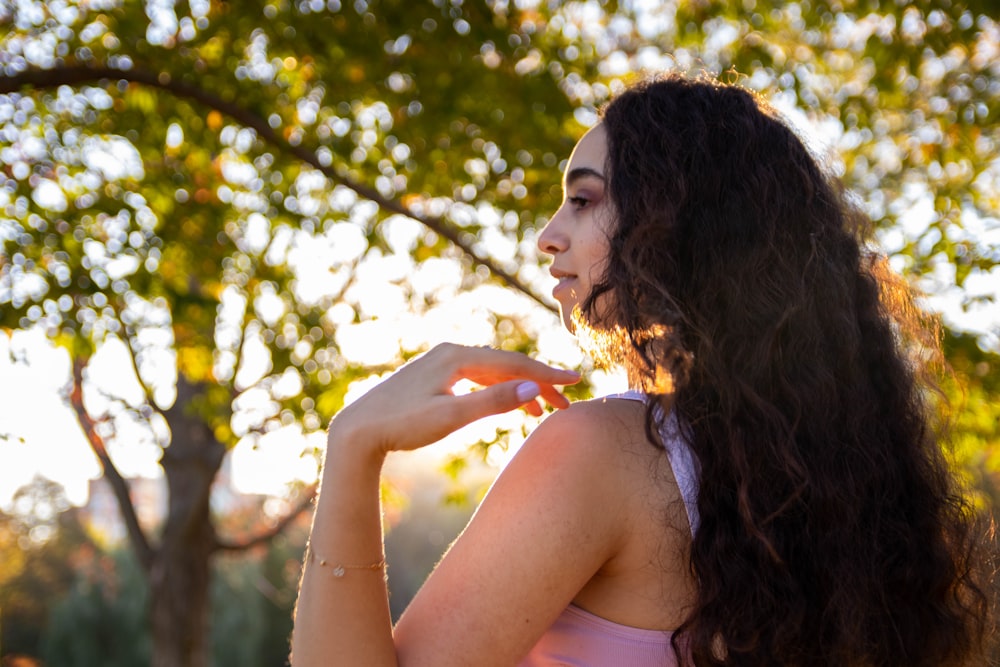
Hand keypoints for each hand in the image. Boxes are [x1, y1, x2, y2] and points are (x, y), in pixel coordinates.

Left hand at [328, 343, 580, 454]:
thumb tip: (530, 385)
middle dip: (537, 383)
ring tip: (540, 411)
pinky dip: (496, 389)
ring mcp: (440, 363)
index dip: (547, 374)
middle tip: (564, 404)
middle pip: (505, 365)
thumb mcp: (451, 417)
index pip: (513, 363)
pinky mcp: (432, 377)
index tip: (576, 382)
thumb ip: (492, 401)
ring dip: (517, 388)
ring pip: (491, 372)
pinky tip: (504, 402)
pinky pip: (476, 378)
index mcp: (457, 357)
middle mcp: (450, 352)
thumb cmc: (402, 426)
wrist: (357, 431)